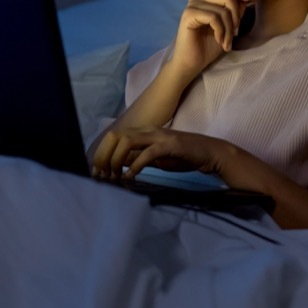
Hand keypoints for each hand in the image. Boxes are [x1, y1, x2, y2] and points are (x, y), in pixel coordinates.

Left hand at [91, 126, 228, 180]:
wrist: (209, 153)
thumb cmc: (182, 156)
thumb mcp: (155, 158)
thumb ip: (137, 159)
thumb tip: (118, 165)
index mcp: (142, 132)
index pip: (113, 136)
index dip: (101, 153)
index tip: (98, 172)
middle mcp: (147, 130)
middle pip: (115, 136)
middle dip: (104, 156)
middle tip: (102, 175)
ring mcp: (158, 136)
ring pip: (126, 141)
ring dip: (116, 160)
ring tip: (114, 176)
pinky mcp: (169, 145)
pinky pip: (146, 153)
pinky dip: (135, 166)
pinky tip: (130, 177)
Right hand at [166, 0, 250, 76]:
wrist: (192, 63)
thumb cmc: (209, 46)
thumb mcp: (228, 26)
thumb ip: (235, 11)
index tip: (248, 0)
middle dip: (236, 16)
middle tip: (234, 33)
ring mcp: (192, 5)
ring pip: (223, 9)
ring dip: (229, 29)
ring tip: (226, 42)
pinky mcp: (189, 15)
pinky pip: (214, 17)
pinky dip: (221, 31)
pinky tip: (219, 40)